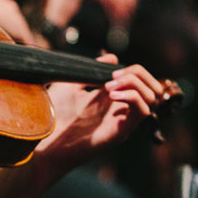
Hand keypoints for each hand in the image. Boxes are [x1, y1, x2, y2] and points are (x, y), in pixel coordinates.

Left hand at [37, 54, 163, 167]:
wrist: (44, 139)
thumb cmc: (54, 115)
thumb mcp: (72, 84)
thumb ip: (93, 71)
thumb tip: (113, 58)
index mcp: (112, 98)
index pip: (141, 81)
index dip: (133, 70)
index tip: (110, 70)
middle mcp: (121, 110)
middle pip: (152, 88)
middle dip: (138, 75)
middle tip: (113, 77)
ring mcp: (123, 121)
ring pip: (151, 98)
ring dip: (134, 85)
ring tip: (108, 86)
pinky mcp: (121, 132)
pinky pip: (143, 112)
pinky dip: (132, 97)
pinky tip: (111, 95)